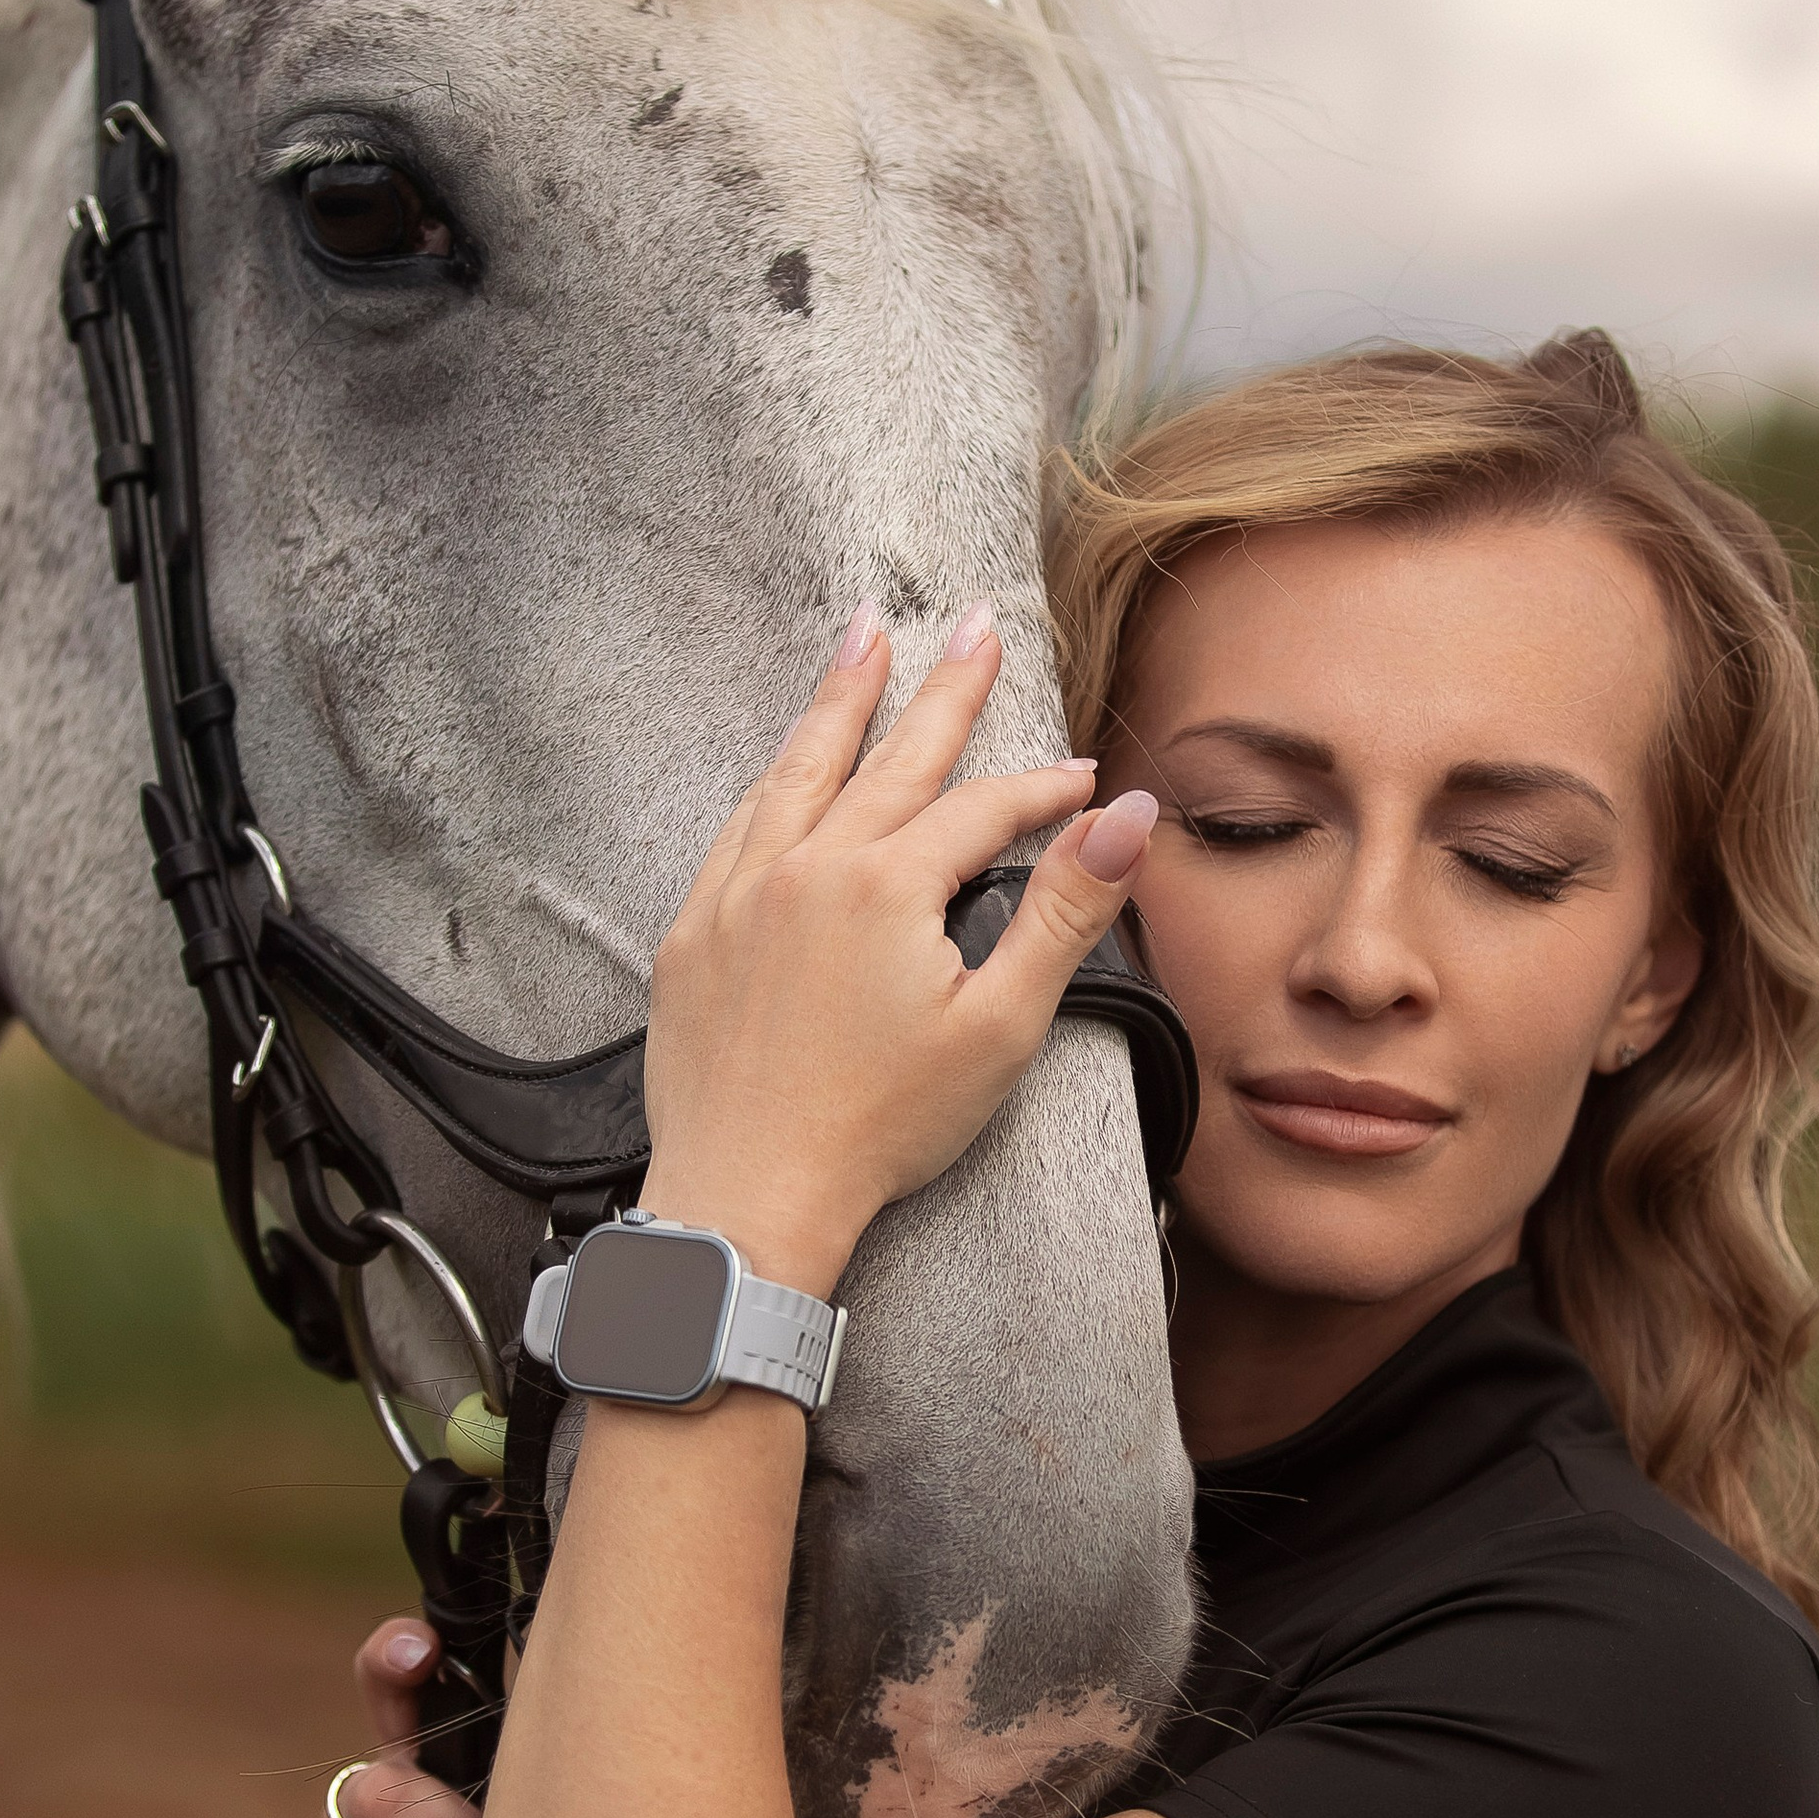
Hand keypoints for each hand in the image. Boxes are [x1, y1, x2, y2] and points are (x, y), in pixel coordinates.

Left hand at [638, 604, 1158, 1292]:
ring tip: (865, 636)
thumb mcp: (1000, 1025)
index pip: (981, 810)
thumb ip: (1064, 910)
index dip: (1043, 791)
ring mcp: (739, 893)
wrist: (750, 1197)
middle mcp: (806, 867)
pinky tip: (785, 760)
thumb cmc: (881, 1127)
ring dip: (839, 700)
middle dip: (943, 687)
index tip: (1085, 779)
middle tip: (976, 621)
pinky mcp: (693, 931)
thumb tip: (1125, 817)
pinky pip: (738, 827)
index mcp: (885, 886)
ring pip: (799, 771)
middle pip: (890, 757)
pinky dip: (773, 780)